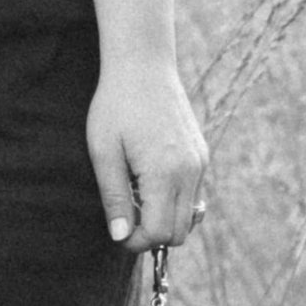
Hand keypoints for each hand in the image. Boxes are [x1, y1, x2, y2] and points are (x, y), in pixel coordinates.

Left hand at [86, 56, 207, 255]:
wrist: (143, 64)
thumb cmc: (116, 105)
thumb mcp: (103, 151)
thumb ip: (114, 197)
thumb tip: (120, 237)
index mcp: (165, 173)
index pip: (160, 233)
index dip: (136, 241)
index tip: (117, 230)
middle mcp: (190, 172)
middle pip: (180, 232)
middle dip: (152, 234)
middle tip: (124, 214)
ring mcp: (200, 163)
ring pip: (190, 216)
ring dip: (163, 217)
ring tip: (134, 194)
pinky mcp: (201, 155)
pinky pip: (193, 194)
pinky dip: (173, 200)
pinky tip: (148, 179)